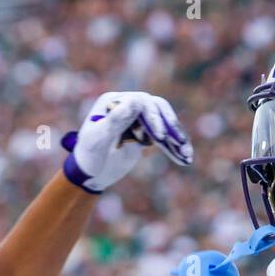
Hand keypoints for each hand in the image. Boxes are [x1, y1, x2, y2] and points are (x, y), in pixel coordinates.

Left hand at [61, 92, 192, 193]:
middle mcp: (128, 106)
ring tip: (187, 154)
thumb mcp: (98, 139)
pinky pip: (164, 139)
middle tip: (179, 143)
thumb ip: (115, 120)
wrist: (88, 174)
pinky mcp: (145, 135)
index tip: (159, 136)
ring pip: (164, 124)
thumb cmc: (87, 156)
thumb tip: (135, 101)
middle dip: (170, 127)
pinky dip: (174, 148)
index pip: (141, 102)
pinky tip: (185, 158)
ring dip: (177, 138)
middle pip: (157, 109)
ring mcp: (137, 120)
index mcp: (114, 102)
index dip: (153, 117)